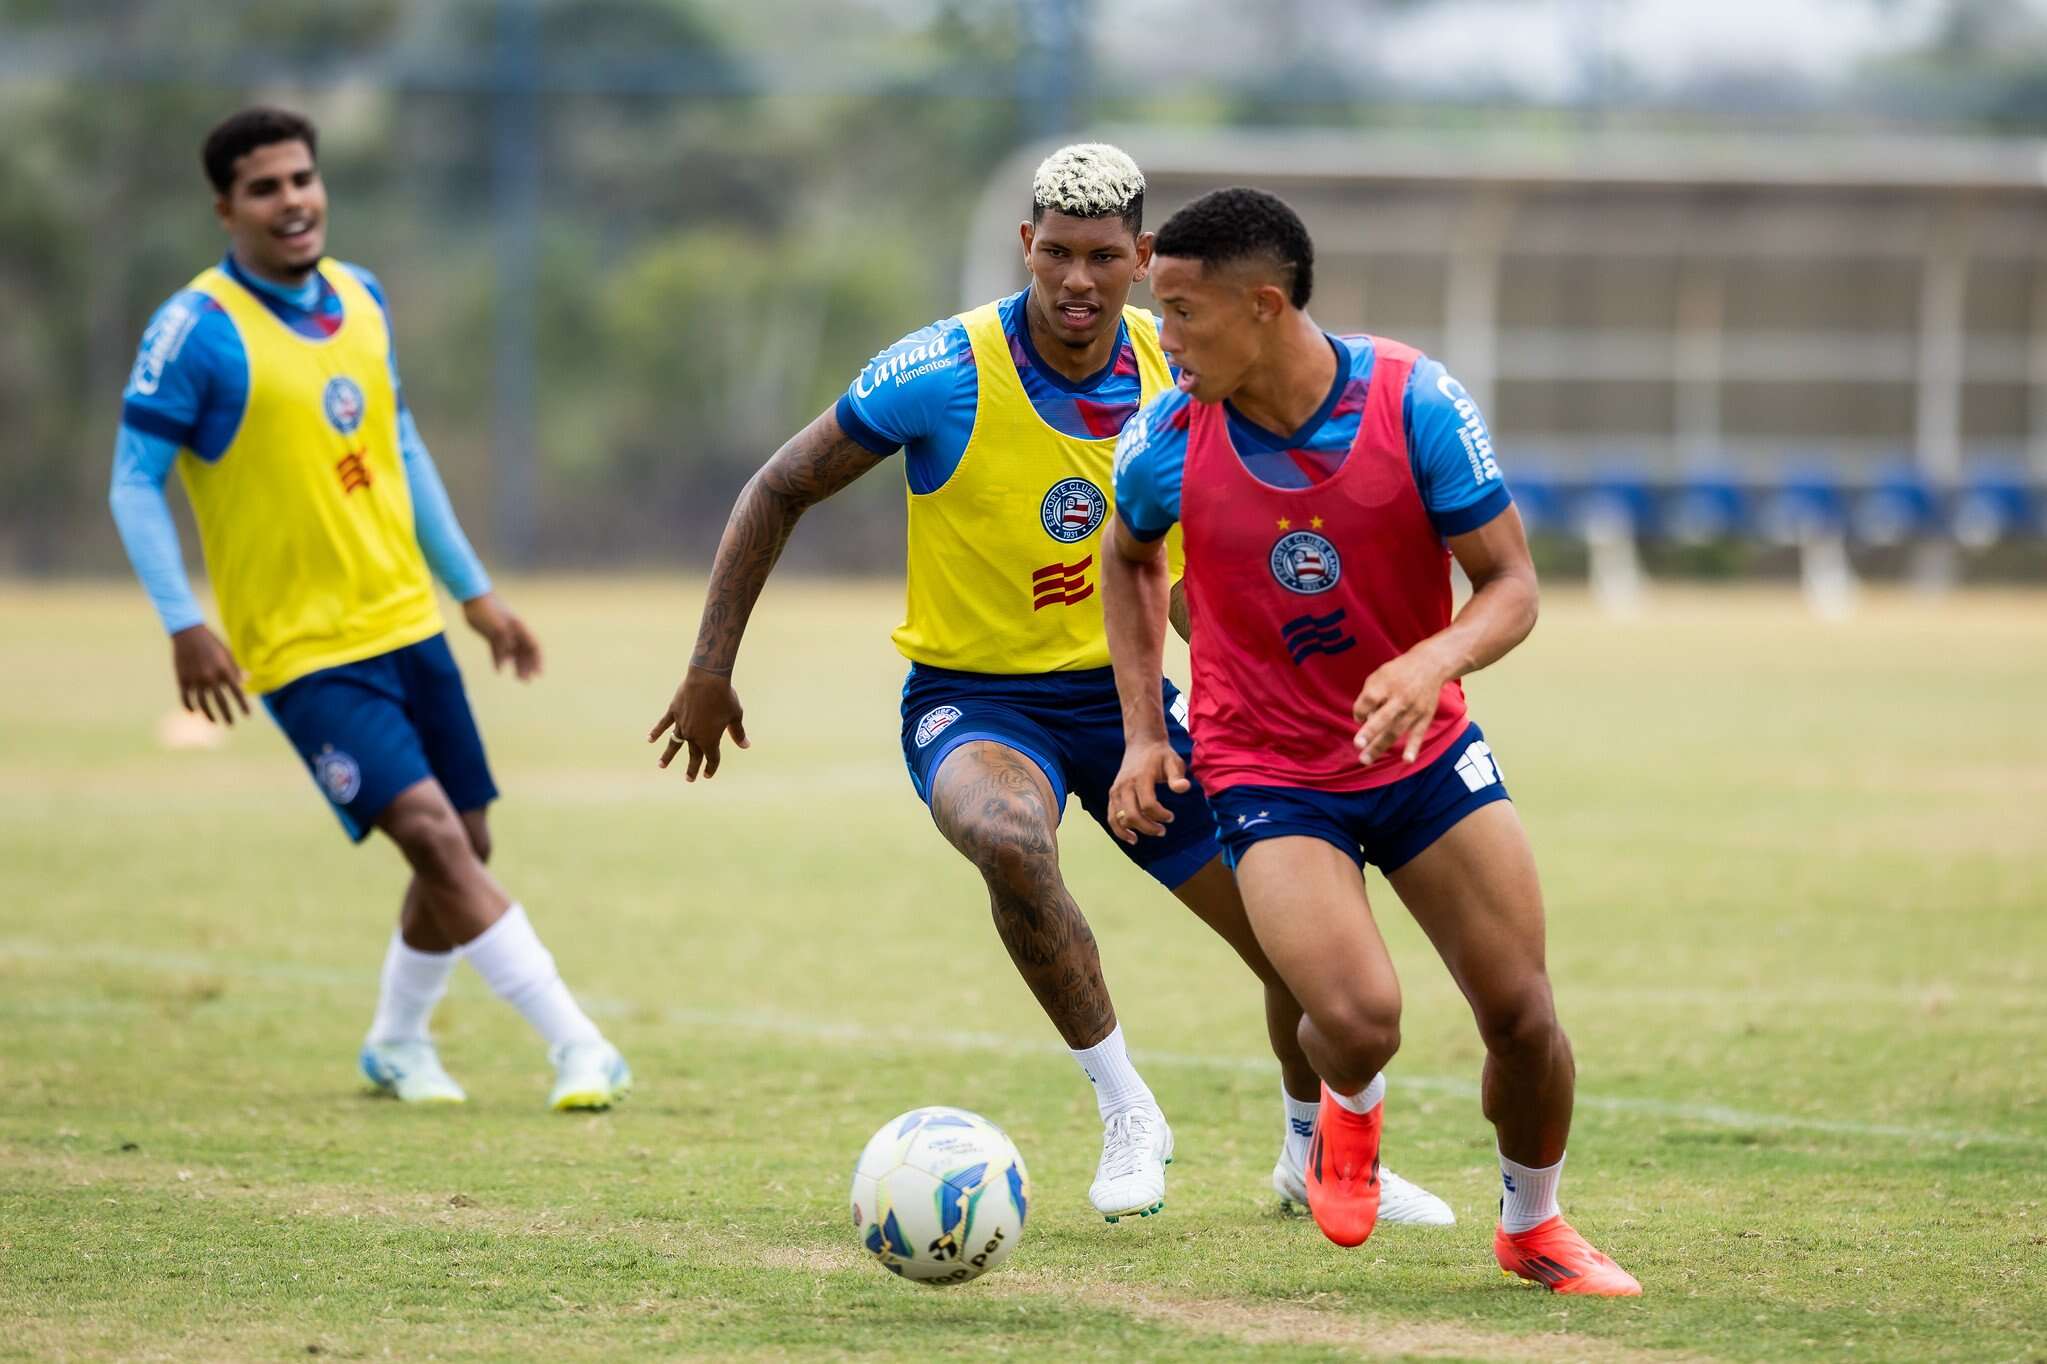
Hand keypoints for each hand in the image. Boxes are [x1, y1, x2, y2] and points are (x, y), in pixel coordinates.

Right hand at [170, 624, 248, 724]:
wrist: (188, 633)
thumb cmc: (212, 643)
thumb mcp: (227, 654)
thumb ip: (236, 669)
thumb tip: (247, 681)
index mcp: (224, 670)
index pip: (237, 692)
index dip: (243, 705)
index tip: (247, 715)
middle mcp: (210, 677)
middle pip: (220, 702)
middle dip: (227, 715)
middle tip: (231, 725)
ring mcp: (195, 679)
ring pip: (202, 703)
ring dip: (209, 714)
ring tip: (214, 721)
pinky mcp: (182, 679)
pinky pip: (186, 698)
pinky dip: (189, 707)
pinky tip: (194, 712)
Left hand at [462, 592, 541, 680]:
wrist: (473, 597)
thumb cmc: (487, 610)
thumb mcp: (496, 627)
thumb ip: (504, 643)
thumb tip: (508, 659)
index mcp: (518, 628)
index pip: (533, 646)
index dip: (537, 660)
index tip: (538, 674)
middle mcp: (513, 631)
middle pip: (524, 651)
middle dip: (527, 666)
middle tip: (525, 681)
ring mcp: (503, 633)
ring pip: (513, 652)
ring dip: (516, 665)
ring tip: (518, 678)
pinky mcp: (491, 634)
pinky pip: (498, 650)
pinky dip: (499, 660)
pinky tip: (498, 670)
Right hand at [647, 665, 749, 780]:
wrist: (708, 679)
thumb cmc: (725, 697)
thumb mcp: (735, 715)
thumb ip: (738, 732)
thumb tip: (746, 745)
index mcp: (710, 739)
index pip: (712, 758)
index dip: (711, 767)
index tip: (707, 775)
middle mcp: (694, 735)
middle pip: (693, 755)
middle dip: (692, 768)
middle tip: (689, 779)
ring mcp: (681, 724)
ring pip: (674, 743)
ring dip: (668, 755)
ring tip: (661, 765)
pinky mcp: (673, 712)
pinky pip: (663, 725)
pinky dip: (656, 732)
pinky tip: (650, 739)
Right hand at [1105, 733, 1188, 844]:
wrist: (1142, 744)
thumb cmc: (1160, 755)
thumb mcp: (1173, 762)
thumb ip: (1177, 776)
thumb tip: (1183, 788)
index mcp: (1140, 777)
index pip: (1147, 805)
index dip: (1160, 815)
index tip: (1171, 817)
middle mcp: (1125, 785)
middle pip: (1132, 815)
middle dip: (1148, 827)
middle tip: (1163, 831)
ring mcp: (1116, 790)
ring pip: (1120, 818)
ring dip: (1134, 830)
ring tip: (1149, 834)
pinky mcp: (1113, 794)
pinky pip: (1111, 816)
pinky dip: (1118, 830)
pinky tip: (1131, 838)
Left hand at [1352, 642, 1451, 764]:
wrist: (1430, 666)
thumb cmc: (1398, 673)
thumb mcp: (1379, 675)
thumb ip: (1368, 696)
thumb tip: (1361, 720)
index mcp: (1386, 685)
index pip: (1368, 700)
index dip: (1359, 711)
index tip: (1359, 717)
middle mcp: (1400, 698)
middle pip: (1383, 717)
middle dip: (1370, 731)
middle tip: (1358, 744)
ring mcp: (1414, 709)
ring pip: (1396, 730)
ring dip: (1380, 746)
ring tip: (1366, 760)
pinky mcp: (1425, 717)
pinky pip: (1418, 734)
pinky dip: (1413, 748)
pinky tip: (1407, 760)